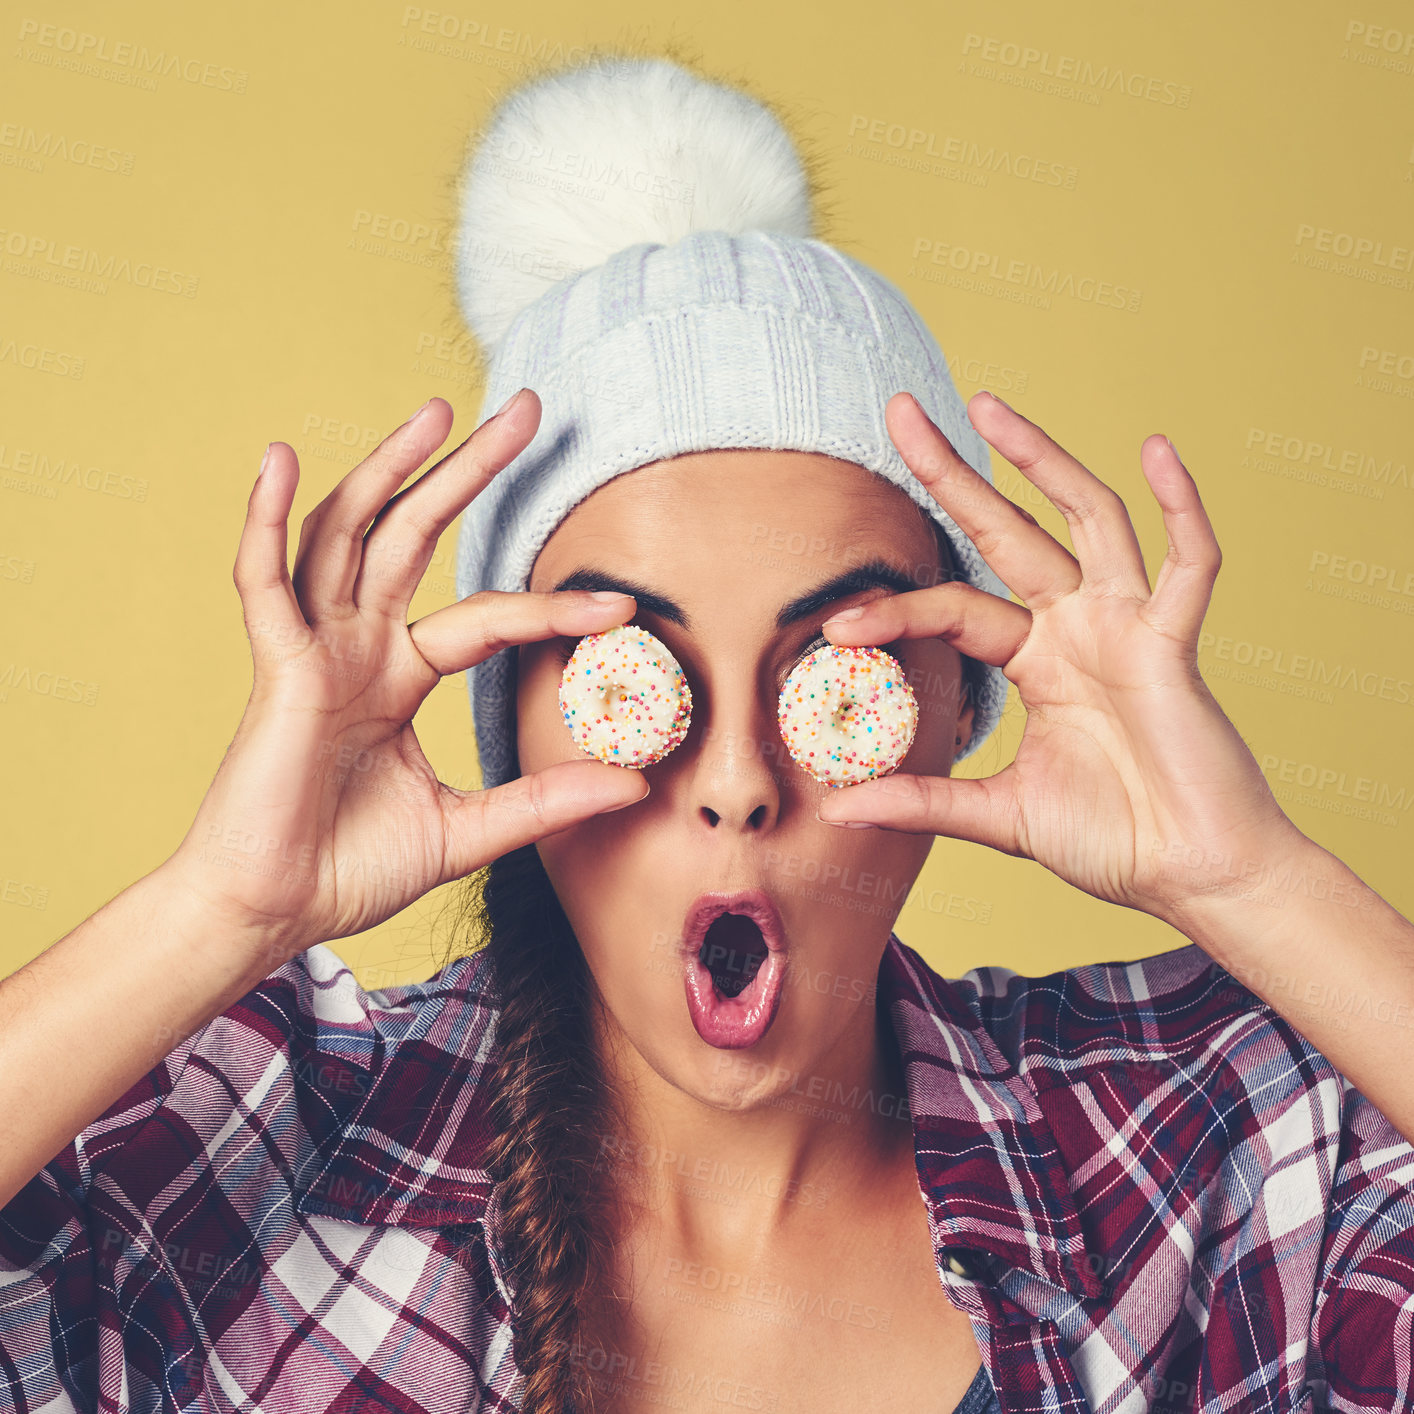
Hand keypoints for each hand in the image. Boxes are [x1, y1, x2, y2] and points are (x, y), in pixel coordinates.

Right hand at [167, 390, 646, 962]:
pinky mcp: (275, 670)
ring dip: (388, 469)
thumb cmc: (349, 870)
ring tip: (436, 411)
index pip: (486, 619)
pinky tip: (279, 460)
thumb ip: (546, 800)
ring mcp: (314, 651)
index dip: (551, 610)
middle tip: (525, 411)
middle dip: (468, 472)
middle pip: (419, 538)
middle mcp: (358, 648)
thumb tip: (638, 785)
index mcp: (398, 678)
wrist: (273, 914)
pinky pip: (264, 582)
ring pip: (351, 535)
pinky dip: (266, 520)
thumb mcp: (469, 829)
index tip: (620, 606)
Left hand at [814, 390, 1306, 923]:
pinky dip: (1182, 507)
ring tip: (988, 404)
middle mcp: (1078, 628)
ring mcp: (1127, 627)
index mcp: (1037, 661)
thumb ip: (924, 801)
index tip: (832, 627)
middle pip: (1009, 529)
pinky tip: (1158, 450)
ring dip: (1041, 459)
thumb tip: (837, 809)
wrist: (1193, 875)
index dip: (895, 609)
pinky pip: (1189, 564)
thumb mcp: (1000, 817)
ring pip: (1087, 518)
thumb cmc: (1113, 839)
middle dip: (955, 472)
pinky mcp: (1176, 644)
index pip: (954, 608)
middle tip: (901, 413)